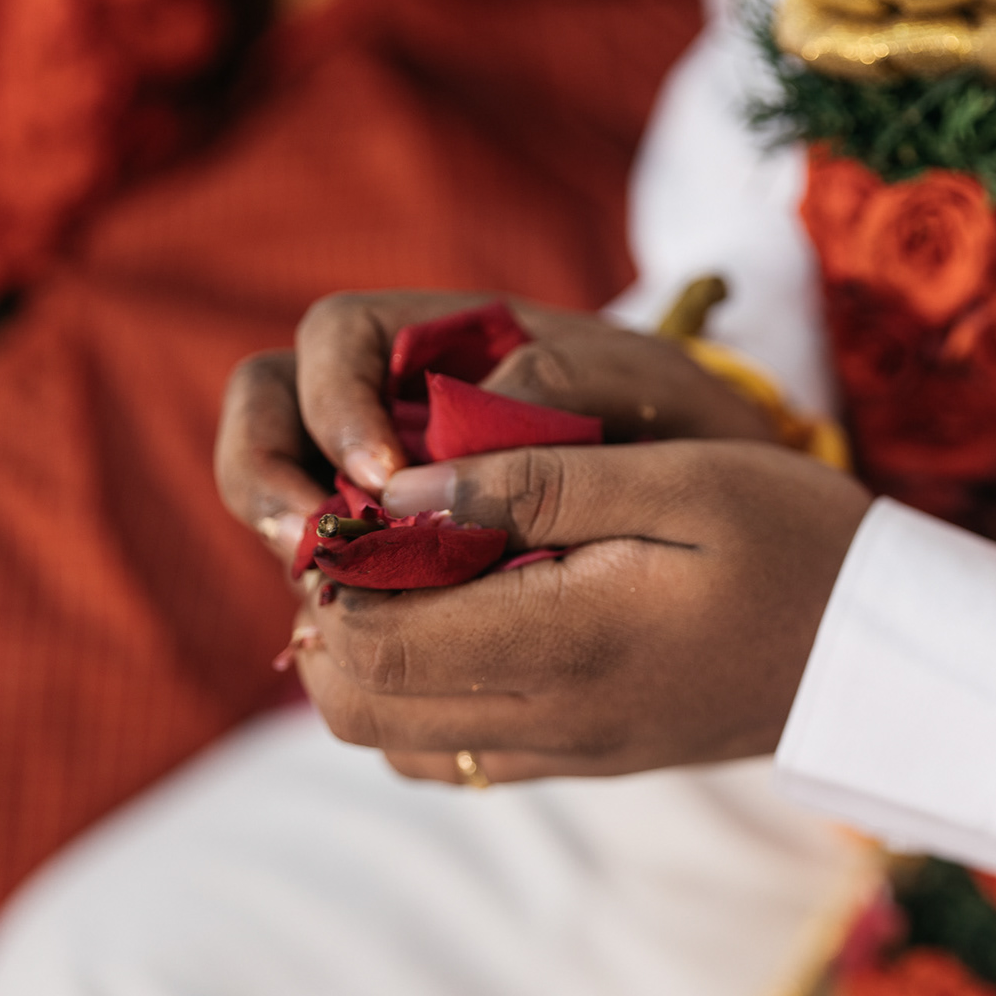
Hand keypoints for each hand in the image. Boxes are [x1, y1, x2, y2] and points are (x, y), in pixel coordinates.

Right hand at [216, 290, 777, 561]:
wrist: (729, 497)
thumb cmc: (681, 417)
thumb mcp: (640, 382)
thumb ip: (558, 381)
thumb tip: (453, 424)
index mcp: (435, 337)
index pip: (332, 342)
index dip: (331, 403)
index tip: (379, 478)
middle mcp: (390, 405)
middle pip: (270, 418)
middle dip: (266, 481)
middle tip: (306, 552)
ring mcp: (385, 484)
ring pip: (287, 506)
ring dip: (290, 554)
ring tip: (328, 613)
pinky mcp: (399, 560)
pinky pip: (339, 582)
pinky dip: (341, 615)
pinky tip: (375, 658)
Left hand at [289, 439, 873, 782]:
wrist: (882, 655)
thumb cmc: (798, 542)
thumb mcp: (684, 477)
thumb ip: (536, 479)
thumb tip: (399, 488)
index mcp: (565, 641)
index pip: (371, 632)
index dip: (340, 561)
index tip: (378, 491)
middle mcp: (548, 718)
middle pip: (354, 701)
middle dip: (336, 611)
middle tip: (384, 530)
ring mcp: (561, 753)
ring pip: (389, 737)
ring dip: (372, 656)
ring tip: (422, 572)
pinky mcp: (578, 763)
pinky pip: (448, 755)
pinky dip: (420, 695)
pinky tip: (467, 621)